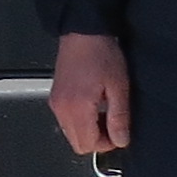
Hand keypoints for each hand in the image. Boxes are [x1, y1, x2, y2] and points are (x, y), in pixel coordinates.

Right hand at [47, 30, 131, 158]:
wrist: (83, 32)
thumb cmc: (100, 53)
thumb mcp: (119, 86)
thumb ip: (119, 117)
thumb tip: (121, 139)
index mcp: (77, 107)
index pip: (89, 144)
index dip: (107, 143)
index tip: (119, 132)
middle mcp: (62, 108)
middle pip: (77, 144)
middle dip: (97, 140)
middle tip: (112, 124)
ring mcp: (56, 103)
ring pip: (71, 134)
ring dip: (88, 130)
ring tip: (102, 111)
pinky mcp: (55, 97)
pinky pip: (65, 121)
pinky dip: (79, 121)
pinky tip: (92, 105)